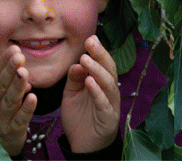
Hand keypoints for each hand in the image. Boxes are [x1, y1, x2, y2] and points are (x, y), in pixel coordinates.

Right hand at [0, 45, 37, 155]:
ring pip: (10, 100)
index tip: (13, 49)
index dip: (2, 62)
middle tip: (19, 56)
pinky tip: (33, 96)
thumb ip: (5, 83)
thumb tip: (21, 69)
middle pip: (0, 86)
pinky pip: (20, 119)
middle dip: (10, 70)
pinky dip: (27, 108)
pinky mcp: (12, 132)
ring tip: (25, 72)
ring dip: (17, 85)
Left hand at [60, 35, 121, 152]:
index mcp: (101, 84)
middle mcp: (109, 92)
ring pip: (108, 84)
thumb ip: (74, 78)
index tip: (90, 38)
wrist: (82, 144)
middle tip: (91, 42)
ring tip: (86, 59)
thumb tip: (77, 63)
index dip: (98, 51)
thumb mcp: (72, 94)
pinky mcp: (107, 118)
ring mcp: (110, 104)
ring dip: (97, 70)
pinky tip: (89, 82)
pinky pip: (103, 103)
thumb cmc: (79, 117)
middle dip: (100, 55)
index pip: (103, 64)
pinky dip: (97, 92)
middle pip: (109, 70)